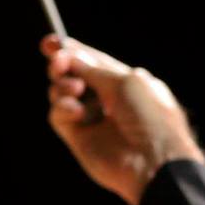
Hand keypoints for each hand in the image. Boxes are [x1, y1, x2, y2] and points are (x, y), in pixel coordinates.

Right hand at [42, 32, 204, 204]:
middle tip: (58, 62)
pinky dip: (62, 108)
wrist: (154, 162)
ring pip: (62, 93)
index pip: (93, 62)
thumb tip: (70, 56)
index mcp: (126, 82)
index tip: (50, 42)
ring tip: (75, 90)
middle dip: (62, 65)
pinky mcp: (79, 139)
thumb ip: (94, 69)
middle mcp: (108, 99)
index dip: (72, 51)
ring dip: (63, 86)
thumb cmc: (150, 117)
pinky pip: (59, 115)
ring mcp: (93, 119)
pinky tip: (76, 111)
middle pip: (73, 75)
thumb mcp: (125, 82)